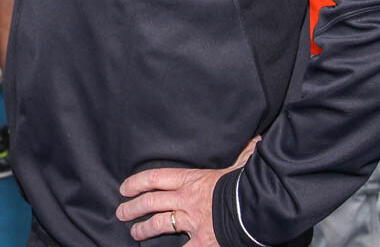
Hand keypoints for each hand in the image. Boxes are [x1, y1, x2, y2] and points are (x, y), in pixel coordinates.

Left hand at [115, 136, 259, 244]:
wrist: (257, 207)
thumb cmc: (247, 185)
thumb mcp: (240, 166)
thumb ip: (242, 156)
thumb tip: (256, 142)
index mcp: (191, 179)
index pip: (155, 178)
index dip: (136, 183)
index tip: (124, 188)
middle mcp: (185, 199)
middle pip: (150, 201)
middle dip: (132, 207)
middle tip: (121, 212)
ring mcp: (191, 220)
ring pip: (158, 223)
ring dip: (143, 228)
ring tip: (134, 232)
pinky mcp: (201, 241)